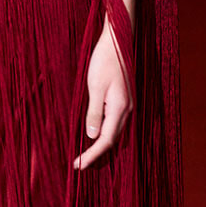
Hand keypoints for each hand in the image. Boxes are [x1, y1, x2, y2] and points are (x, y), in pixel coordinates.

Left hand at [73, 21, 133, 169]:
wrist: (118, 41)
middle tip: (79, 164)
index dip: (92, 155)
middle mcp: (127, 109)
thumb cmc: (105, 61)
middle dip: (97, 154)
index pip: (106, 141)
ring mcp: (128, 105)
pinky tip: (96, 135)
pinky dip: (106, 133)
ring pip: (116, 133)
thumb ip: (94, 113)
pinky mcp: (124, 100)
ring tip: (86, 154)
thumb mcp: (95, 87)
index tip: (78, 165)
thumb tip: (92, 136)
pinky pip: (116, 123)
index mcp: (120, 108)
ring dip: (102, 145)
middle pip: (113, 140)